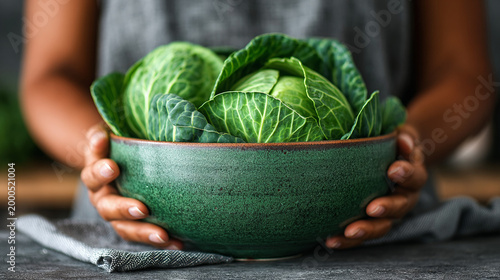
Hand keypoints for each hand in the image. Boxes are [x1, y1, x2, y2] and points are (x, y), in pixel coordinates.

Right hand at [80, 124, 182, 249]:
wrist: (117, 159)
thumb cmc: (116, 143)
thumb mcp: (107, 134)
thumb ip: (102, 136)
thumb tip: (101, 137)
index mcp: (95, 175)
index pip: (93, 175)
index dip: (100, 172)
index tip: (113, 167)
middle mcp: (103, 198)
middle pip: (107, 208)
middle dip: (124, 209)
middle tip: (141, 209)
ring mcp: (117, 214)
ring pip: (125, 228)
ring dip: (144, 232)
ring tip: (162, 235)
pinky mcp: (134, 224)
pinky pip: (145, 235)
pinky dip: (162, 241)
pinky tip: (179, 243)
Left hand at [325, 124, 427, 248]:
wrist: (393, 158)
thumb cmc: (393, 143)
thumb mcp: (401, 134)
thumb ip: (404, 136)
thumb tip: (403, 142)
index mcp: (413, 175)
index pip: (414, 176)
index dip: (406, 174)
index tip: (393, 170)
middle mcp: (405, 197)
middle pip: (401, 207)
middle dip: (387, 208)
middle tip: (372, 208)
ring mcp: (389, 213)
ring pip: (383, 226)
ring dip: (367, 230)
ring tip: (350, 232)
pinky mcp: (373, 222)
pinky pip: (363, 234)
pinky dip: (348, 240)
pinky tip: (330, 240)